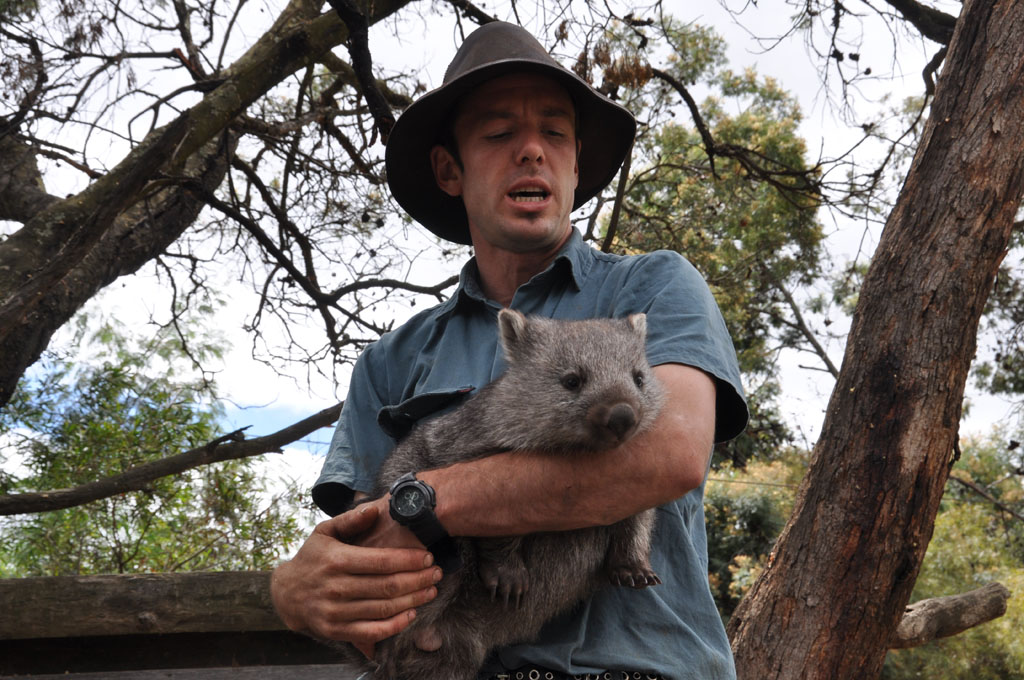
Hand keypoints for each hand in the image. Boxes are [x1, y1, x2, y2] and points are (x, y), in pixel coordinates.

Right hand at [270, 503, 441, 658]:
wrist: (286, 592)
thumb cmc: (312, 557)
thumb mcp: (324, 532)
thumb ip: (350, 519)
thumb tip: (375, 509)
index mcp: (337, 560)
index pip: (381, 561)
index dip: (409, 560)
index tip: (428, 557)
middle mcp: (336, 587)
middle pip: (387, 586)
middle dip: (418, 580)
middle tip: (437, 574)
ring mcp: (335, 612)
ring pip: (383, 609)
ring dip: (413, 601)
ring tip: (431, 591)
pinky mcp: (335, 631)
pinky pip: (371, 632)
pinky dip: (395, 625)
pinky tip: (411, 614)